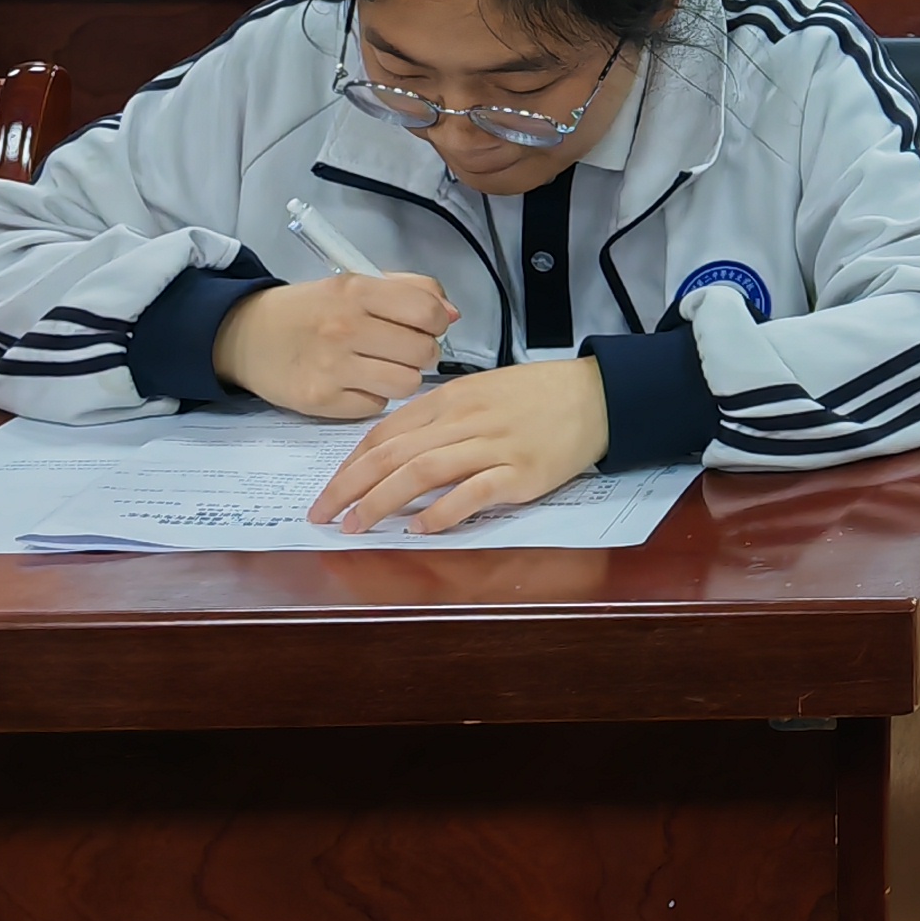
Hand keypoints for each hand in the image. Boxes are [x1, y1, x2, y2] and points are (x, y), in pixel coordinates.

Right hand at [212, 272, 457, 418]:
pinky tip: (354, 382)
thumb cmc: (311, 310)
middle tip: (402, 349)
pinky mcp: (320, 400)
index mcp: (356, 291)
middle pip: (423, 352)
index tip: (427, 325)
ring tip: (381, 367)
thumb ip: (410, 291)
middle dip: (422, 352)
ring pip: (406, 383)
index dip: (437, 322)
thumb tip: (452, 314)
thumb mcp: (356, 283)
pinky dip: (372, 396)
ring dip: (401, 377)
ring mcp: (331, 367)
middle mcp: (345, 328)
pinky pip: (376, 405)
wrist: (248, 336)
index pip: (428, 312)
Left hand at [310, 358, 609, 534]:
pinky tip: (418, 529)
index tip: (329, 490)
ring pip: (422, 472)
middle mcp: (465, 421)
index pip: (386, 432)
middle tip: (322, 515)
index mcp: (451, 399)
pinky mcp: (520, 473)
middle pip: (393, 455)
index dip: (350, 463)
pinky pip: (472, 494)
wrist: (597, 396)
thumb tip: (396, 450)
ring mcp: (493, 447)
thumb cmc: (538, 395)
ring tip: (356, 526)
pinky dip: (441, 512)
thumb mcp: (481, 391)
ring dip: (380, 502)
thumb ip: (439, 417)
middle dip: (349, 487)